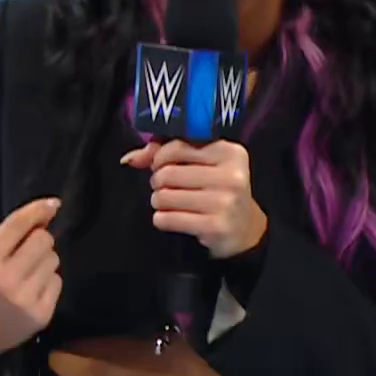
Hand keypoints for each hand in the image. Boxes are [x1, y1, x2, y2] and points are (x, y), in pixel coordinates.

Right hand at [0, 197, 61, 356]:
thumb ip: (4, 235)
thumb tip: (44, 214)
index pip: (18, 225)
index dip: (37, 210)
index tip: (52, 204)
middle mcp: (7, 279)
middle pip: (43, 240)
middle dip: (38, 240)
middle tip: (25, 251)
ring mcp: (26, 298)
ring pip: (53, 260)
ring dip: (42, 261)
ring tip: (25, 273)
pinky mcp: (41, 315)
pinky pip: (58, 282)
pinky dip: (47, 281)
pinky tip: (30, 290)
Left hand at [122, 140, 267, 259]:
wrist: (245, 229)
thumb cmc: (216, 189)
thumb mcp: (201, 164)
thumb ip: (166, 153)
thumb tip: (130, 158)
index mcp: (229, 151)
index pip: (177, 146)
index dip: (160, 157)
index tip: (162, 166)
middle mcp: (231, 175)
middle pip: (167, 173)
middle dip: (158, 182)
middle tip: (166, 188)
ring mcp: (225, 202)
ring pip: (163, 197)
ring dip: (158, 202)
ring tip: (169, 204)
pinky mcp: (215, 226)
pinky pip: (167, 219)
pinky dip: (162, 219)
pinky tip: (172, 218)